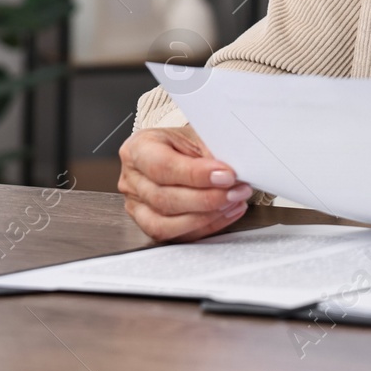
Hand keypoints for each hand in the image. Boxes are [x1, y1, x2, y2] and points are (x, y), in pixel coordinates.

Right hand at [117, 126, 254, 241]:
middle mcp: (132, 179)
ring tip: (234, 202)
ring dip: (206, 217)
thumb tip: (232, 172)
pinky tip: (227, 213)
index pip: (162, 166)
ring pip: (166, 224)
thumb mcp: (198, 134)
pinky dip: (206, 227)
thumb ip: (211, 152)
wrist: (180, 150)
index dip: (196, 175)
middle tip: (237, 190)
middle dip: (207, 199)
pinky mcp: (150, 224)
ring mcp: (137, 205)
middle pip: (164, 199)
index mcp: (138, 149)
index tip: (227, 175)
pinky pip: (176, 236)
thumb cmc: (186, 141)